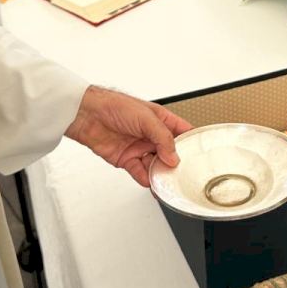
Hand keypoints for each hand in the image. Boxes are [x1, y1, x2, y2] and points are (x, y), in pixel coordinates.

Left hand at [64, 86, 191, 185]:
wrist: (87, 115)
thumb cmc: (114, 105)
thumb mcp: (146, 117)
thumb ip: (162, 137)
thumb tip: (173, 156)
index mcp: (160, 120)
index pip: (181, 133)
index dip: (190, 144)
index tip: (199, 156)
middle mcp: (151, 135)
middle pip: (170, 153)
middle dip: (176, 164)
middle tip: (182, 173)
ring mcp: (139, 148)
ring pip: (156, 166)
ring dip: (161, 174)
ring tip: (167, 181)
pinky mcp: (126, 159)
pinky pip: (140, 172)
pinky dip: (146, 179)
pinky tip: (151, 181)